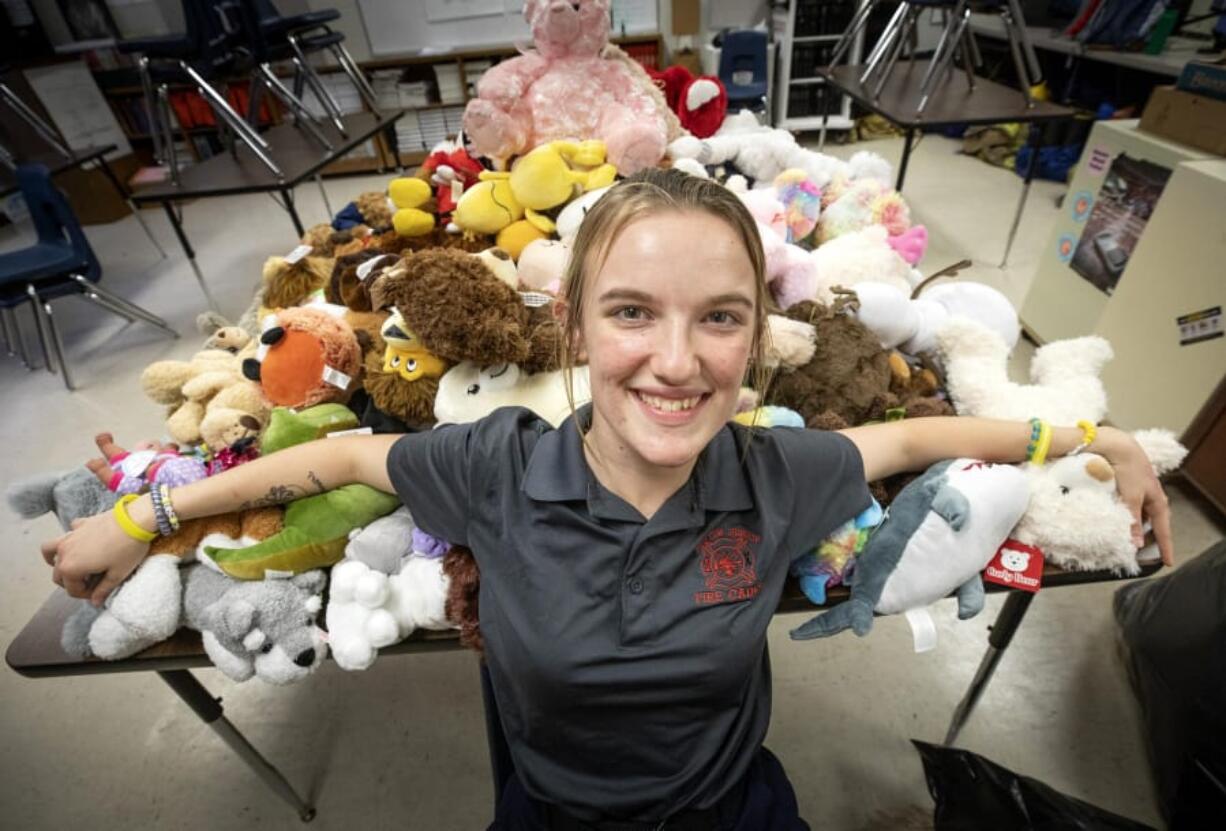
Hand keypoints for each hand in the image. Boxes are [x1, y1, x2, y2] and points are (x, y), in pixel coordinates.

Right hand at [41, 510, 149, 605]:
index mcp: (71, 568)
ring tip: (69, 566)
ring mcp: (70, 536)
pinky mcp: (80, 524)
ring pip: (50, 551)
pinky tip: (81, 543)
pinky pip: (68, 533)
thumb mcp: (117, 574)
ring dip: (56, 561)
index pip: (72, 589)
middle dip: (72, 582)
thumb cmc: (127, 549)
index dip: (86, 595)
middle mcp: (64, 552)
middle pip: (59, 574)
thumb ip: (103, 590)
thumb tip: (95, 602)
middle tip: (89, 584)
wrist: (135, 520)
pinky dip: (70, 539)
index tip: (99, 593)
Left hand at [1097, 426, 1174, 565]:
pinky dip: (1130, 518)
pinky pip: (1133, 509)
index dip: (1166, 547)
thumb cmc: (1128, 470)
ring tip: (1131, 541)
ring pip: (1143, 517)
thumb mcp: (1130, 498)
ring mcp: (1143, 494)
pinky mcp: (1131, 489)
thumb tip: (1136, 543)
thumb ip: (1133, 521)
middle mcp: (1153, 499)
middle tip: (1147, 556)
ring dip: (1138, 529)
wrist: (1119, 448)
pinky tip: (1121, 522)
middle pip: (1154, 525)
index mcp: (1158, 502)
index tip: (1168, 562)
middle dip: (1151, 539)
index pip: (1163, 531)